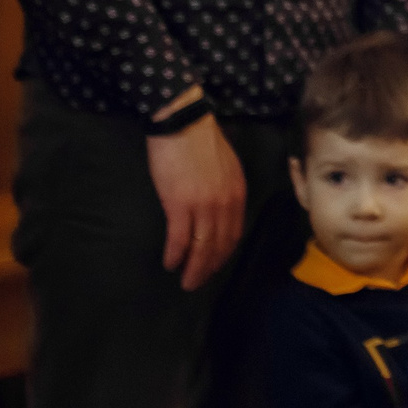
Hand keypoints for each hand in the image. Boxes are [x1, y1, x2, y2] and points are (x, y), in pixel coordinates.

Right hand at [148, 105, 245, 291]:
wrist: (182, 123)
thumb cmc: (200, 142)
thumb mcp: (226, 168)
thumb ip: (225, 190)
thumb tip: (218, 210)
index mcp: (237, 194)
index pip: (234, 233)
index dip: (224, 254)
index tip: (214, 266)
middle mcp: (225, 203)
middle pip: (220, 245)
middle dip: (209, 268)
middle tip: (197, 283)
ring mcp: (203, 205)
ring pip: (202, 246)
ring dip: (194, 268)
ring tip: (186, 281)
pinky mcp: (179, 204)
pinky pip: (180, 238)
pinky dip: (176, 254)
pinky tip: (170, 263)